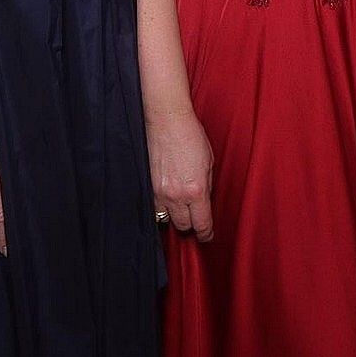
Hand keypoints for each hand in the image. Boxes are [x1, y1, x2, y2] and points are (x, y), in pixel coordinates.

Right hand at [147, 107, 213, 241]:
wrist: (167, 120)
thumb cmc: (191, 136)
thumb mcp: (209, 162)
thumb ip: (206, 186)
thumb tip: (204, 201)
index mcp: (196, 190)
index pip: (201, 224)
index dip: (206, 234)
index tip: (207, 236)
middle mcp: (176, 195)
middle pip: (183, 226)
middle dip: (190, 224)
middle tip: (194, 218)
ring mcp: (159, 192)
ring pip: (165, 219)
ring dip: (174, 216)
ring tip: (179, 208)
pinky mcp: (147, 185)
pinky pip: (153, 206)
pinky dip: (160, 207)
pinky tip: (166, 199)